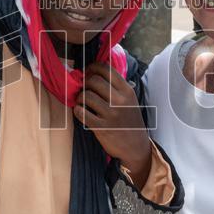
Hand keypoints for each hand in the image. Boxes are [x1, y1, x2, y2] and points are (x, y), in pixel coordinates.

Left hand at [73, 63, 151, 181]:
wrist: (136, 146)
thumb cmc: (129, 120)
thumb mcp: (130, 99)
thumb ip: (116, 86)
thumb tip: (93, 72)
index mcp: (127, 91)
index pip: (106, 69)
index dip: (92, 68)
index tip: (87, 73)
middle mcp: (120, 100)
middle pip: (93, 80)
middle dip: (84, 83)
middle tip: (83, 89)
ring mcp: (111, 114)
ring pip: (86, 95)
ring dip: (79, 97)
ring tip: (82, 102)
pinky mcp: (102, 128)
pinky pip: (81, 113)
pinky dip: (77, 110)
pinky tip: (81, 112)